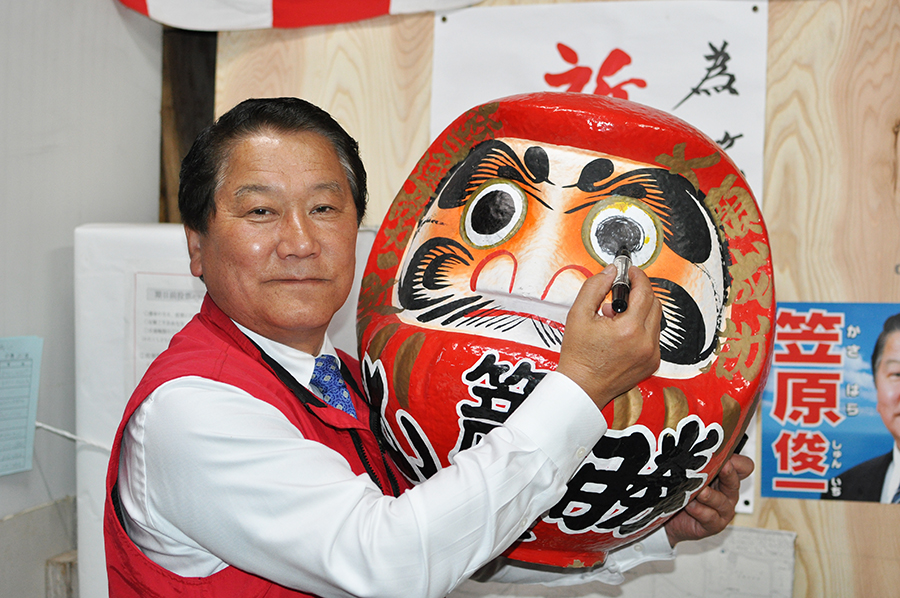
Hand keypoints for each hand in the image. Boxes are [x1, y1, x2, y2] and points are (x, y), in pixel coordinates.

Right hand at [557, 265, 661, 409]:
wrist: (581, 387)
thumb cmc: (578, 357)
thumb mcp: (578, 315)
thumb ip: (595, 287)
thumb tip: (609, 272)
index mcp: (629, 329)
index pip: (644, 291)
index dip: (637, 276)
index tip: (630, 271)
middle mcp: (645, 342)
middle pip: (654, 303)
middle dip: (639, 291)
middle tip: (621, 290)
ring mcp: (651, 354)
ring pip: (655, 319)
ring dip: (639, 310)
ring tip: (615, 316)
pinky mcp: (652, 362)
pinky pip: (653, 336)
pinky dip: (641, 328)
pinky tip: (621, 332)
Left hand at [664, 453, 753, 545]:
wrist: (670, 518)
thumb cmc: (682, 492)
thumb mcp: (690, 473)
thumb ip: (696, 461)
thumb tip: (692, 444)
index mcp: (725, 477)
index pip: (743, 466)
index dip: (737, 461)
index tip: (724, 454)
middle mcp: (727, 492)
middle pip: (735, 480)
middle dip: (726, 473)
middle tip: (719, 467)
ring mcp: (723, 509)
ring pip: (722, 501)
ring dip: (709, 495)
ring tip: (698, 491)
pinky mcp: (714, 524)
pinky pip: (710, 516)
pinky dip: (699, 510)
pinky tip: (690, 505)